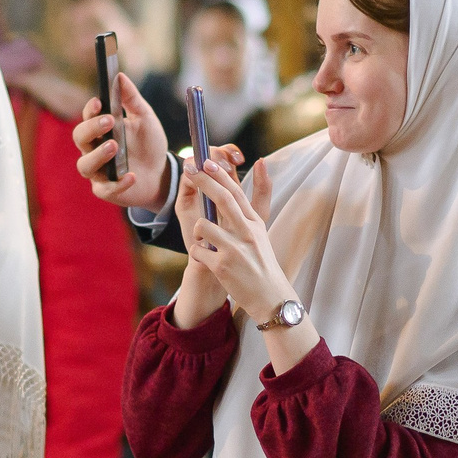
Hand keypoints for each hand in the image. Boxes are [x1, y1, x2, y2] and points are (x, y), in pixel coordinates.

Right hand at [73, 75, 173, 212]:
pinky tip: (131, 176)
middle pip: (80, 139)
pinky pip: (105, 189)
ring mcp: (98, 172)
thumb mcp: (144, 118)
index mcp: (100, 130)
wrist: (160, 173)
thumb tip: (120, 76)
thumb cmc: (148, 144)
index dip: (90, 110)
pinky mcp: (107, 191)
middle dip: (92, 129)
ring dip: (98, 155)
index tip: (99, 102)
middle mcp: (94, 150)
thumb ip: (131, 99)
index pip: (87, 118)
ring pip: (85, 165)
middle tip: (109, 121)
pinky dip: (118, 183)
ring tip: (114, 146)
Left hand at [181, 147, 287, 322]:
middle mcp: (246, 233)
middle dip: (203, 180)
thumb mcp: (260, 231)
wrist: (269, 296)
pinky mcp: (222, 267)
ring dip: (197, 231)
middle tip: (188, 167)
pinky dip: (196, 253)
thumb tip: (260, 163)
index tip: (206, 161)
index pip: (236, 192)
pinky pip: (197, 251)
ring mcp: (234, 250)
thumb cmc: (260, 262)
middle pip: (222, 199)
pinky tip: (204, 259)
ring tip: (204, 241)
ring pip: (203, 226)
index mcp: (254, 223)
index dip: (219, 174)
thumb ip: (254, 202)